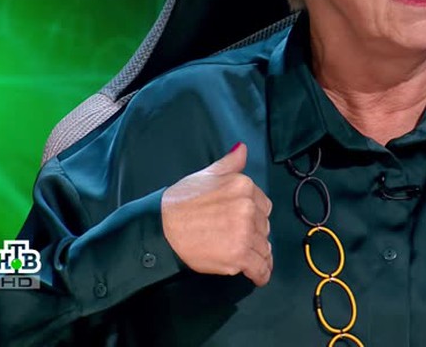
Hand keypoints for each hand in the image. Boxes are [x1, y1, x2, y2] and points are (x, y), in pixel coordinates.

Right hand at [161, 143, 273, 284]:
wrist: (161, 227)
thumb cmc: (181, 201)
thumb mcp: (206, 175)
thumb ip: (229, 164)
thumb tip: (242, 148)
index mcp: (244, 186)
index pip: (264, 206)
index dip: (255, 217)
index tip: (244, 224)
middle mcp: (249, 207)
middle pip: (264, 227)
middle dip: (255, 235)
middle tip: (237, 240)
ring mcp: (244, 232)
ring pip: (264, 248)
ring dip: (258, 255)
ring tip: (250, 260)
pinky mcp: (239, 256)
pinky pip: (260, 267)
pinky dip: (261, 273)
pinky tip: (257, 275)